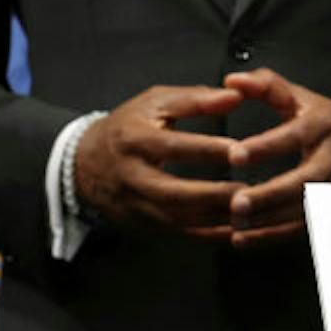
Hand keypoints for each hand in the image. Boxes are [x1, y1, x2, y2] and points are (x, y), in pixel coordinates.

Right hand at [75, 85, 246, 241]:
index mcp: (134, 140)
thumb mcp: (154, 102)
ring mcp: (134, 205)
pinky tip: (235, 230)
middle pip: (171, 192)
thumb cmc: (127, 128)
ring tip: (247, 211)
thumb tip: (234, 95)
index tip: (238, 151)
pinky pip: (179, 234)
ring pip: (176, 219)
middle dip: (210, 194)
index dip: (205, 150)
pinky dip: (209, 235)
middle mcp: (131, 176)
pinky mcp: (142, 224)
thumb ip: (196, 99)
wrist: (83, 163)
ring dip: (214, 218)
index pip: (171, 146)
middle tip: (246, 190)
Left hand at [223, 68, 330, 247]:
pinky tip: (246, 238)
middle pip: (304, 180)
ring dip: (270, 220)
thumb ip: (267, 86)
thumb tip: (234, 80)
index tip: (236, 155)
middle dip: (270, 194)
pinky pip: (303, 225)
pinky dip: (274, 235)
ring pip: (304, 207)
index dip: (266, 146)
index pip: (294, 135)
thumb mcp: (305, 97)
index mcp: (323, 124)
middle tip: (237, 203)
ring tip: (237, 223)